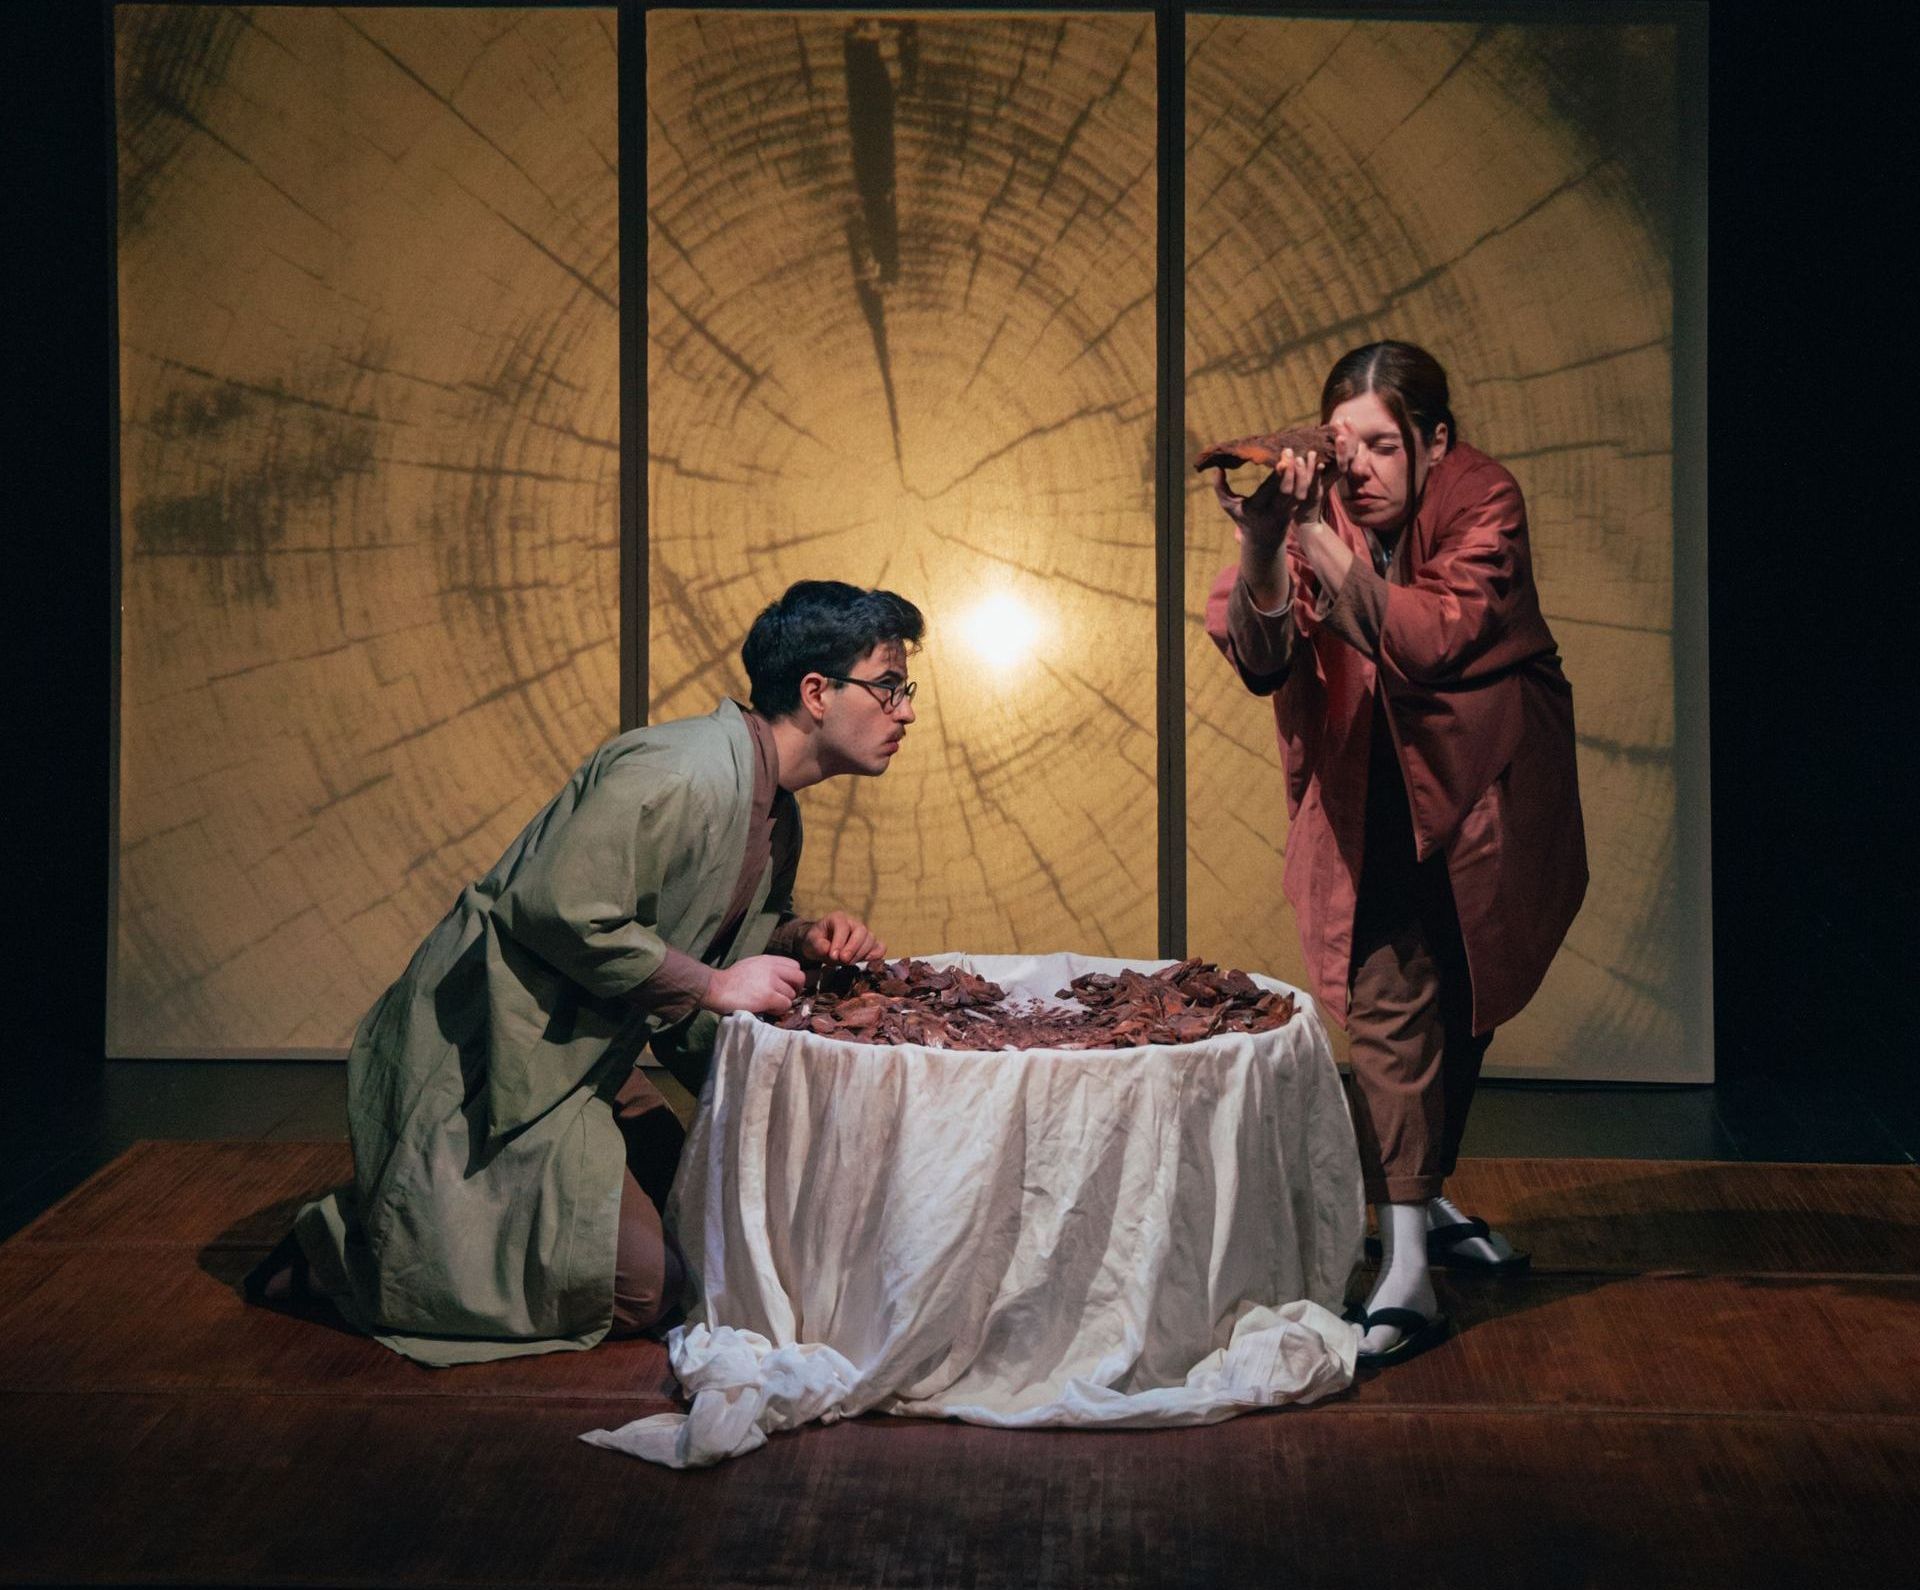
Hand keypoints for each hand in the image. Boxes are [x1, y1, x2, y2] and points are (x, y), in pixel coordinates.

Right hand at [702, 955, 804, 1014]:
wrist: (715, 988)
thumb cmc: (730, 980)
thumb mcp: (751, 966)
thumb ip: (767, 969)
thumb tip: (780, 979)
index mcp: (768, 960)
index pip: (795, 966)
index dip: (793, 978)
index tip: (786, 986)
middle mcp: (772, 968)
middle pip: (799, 978)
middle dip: (796, 989)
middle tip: (785, 997)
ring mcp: (771, 982)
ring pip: (792, 994)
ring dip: (784, 1002)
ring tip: (771, 1005)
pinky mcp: (768, 996)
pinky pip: (785, 1005)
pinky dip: (779, 1010)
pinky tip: (768, 1010)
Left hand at [801, 911, 885, 964]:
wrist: (821, 945)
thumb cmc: (816, 940)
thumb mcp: (811, 941)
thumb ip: (819, 945)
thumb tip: (830, 952)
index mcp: (838, 918)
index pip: (843, 926)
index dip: (839, 941)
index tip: (833, 955)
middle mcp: (853, 923)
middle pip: (861, 931)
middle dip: (853, 948)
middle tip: (843, 960)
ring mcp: (864, 933)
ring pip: (871, 939)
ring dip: (861, 953)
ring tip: (848, 962)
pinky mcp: (870, 945)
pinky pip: (880, 947)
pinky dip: (876, 955)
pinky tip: (866, 961)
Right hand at [1211, 446, 1326, 548]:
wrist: (1263, 539)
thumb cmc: (1243, 518)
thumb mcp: (1229, 506)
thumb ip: (1221, 488)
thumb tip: (1216, 469)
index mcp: (1258, 509)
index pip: (1270, 492)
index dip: (1278, 477)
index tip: (1283, 460)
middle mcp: (1275, 511)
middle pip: (1288, 492)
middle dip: (1292, 471)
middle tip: (1291, 451)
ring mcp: (1289, 511)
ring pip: (1301, 492)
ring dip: (1305, 474)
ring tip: (1305, 454)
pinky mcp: (1297, 508)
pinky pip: (1307, 492)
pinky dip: (1311, 478)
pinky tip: (1312, 462)